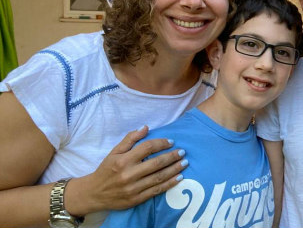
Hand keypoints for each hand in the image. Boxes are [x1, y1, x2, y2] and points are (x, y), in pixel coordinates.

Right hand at [65, 126, 187, 214]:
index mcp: (123, 160)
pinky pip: (157, 191)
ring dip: (174, 169)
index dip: (161, 143)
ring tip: (185, 163)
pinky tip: (179, 178)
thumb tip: (146, 127)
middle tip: (183, 152)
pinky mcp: (136, 199)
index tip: (171, 141)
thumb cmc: (106, 170)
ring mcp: (133, 188)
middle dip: (172, 157)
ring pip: (159, 177)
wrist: (94, 193)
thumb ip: (130, 139)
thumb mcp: (114, 152)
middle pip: (156, 163)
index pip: (147, 148)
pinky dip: (170, 184)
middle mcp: (128, 174)